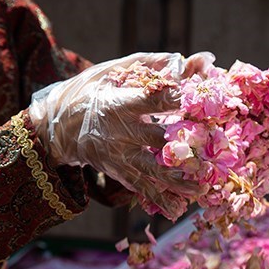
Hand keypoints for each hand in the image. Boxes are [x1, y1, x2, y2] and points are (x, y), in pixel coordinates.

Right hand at [28, 51, 214, 219]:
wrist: (55, 126)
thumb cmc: (90, 92)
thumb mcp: (112, 71)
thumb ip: (151, 64)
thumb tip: (187, 58)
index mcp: (119, 103)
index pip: (152, 100)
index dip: (176, 100)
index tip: (199, 101)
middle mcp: (120, 132)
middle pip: (159, 140)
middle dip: (187, 147)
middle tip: (213, 151)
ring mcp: (119, 156)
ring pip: (153, 171)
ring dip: (179, 182)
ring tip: (202, 188)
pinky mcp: (118, 172)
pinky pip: (141, 188)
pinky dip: (160, 199)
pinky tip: (177, 209)